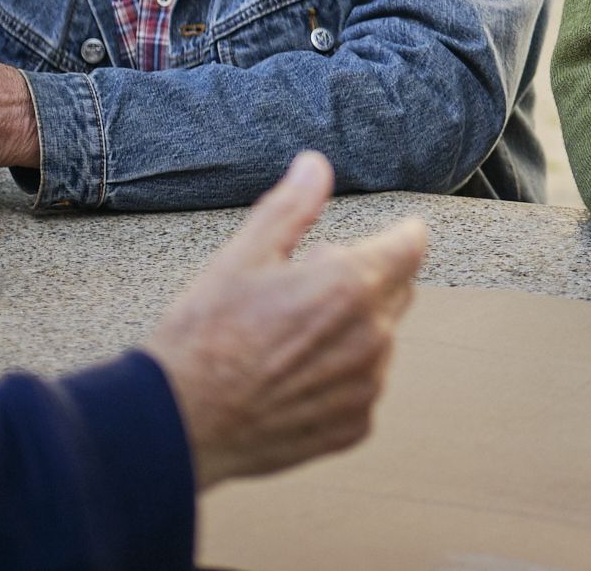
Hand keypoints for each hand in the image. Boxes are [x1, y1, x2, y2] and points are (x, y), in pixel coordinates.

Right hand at [146, 151, 429, 488]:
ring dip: (353, 329)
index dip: (400, 234)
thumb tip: (316, 166)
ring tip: (290, 335)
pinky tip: (292, 375)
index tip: (389, 233)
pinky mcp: (354, 426)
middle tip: (306, 284)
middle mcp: (371, 338)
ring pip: (379, 340)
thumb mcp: (243, 256)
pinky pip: (363, 385)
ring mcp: (366, 386)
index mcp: (350, 287)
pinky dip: (340, 375)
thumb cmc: (205, 336)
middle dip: (366, 278)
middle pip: (397, 290)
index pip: (412, 245)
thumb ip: (291, 207)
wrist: (178, 423)